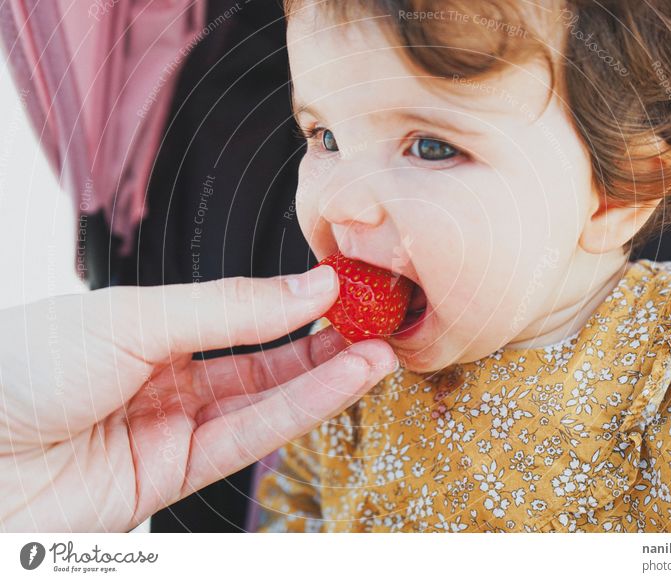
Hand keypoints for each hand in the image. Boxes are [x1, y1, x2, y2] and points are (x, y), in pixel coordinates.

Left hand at [0, 268, 396, 531]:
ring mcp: (170, 428)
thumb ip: (228, 309)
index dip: (288, 302)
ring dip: (324, 379)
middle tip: (374, 323)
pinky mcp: (173, 477)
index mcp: (145, 327)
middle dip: (319, 343)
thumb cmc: (24, 366)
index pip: (234, 313)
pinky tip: (340, 384)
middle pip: (258, 360)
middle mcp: (163, 377)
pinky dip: (297, 412)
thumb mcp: (134, 318)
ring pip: (262, 401)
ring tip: (379, 355)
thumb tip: (310, 287)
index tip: (341, 287)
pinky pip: (246, 439)